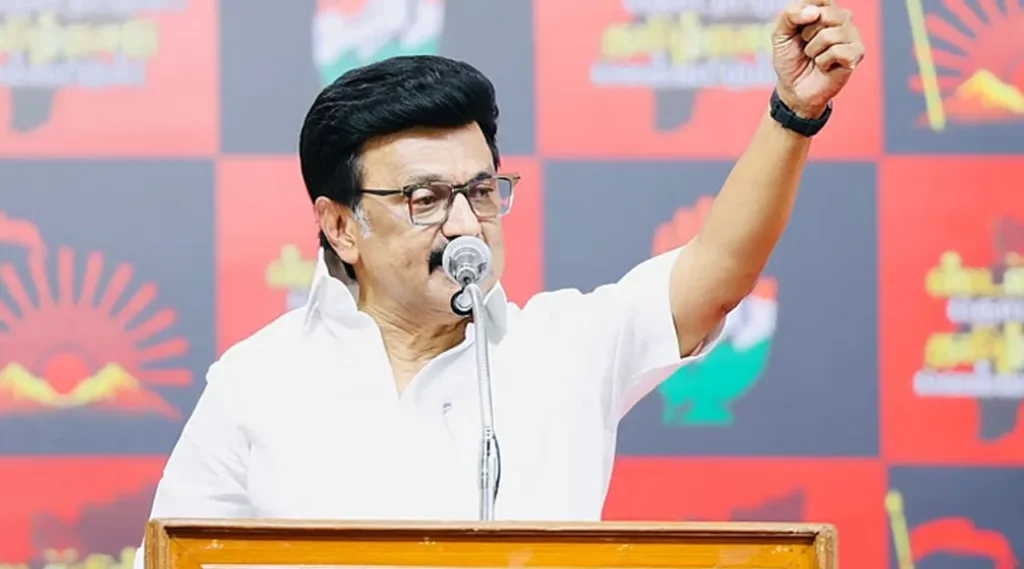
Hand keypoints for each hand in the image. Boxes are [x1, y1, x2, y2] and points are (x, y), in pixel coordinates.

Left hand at [772, 0, 864, 118]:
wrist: (793, 88)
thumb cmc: (790, 58)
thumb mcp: (780, 34)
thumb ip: (790, 15)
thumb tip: (815, 12)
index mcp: (825, 8)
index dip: (802, 14)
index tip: (797, 29)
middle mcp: (842, 17)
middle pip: (824, 14)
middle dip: (806, 34)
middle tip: (806, 44)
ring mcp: (852, 35)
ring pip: (829, 35)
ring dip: (813, 50)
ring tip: (814, 56)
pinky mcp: (857, 53)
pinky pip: (838, 51)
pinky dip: (823, 61)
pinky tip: (824, 65)